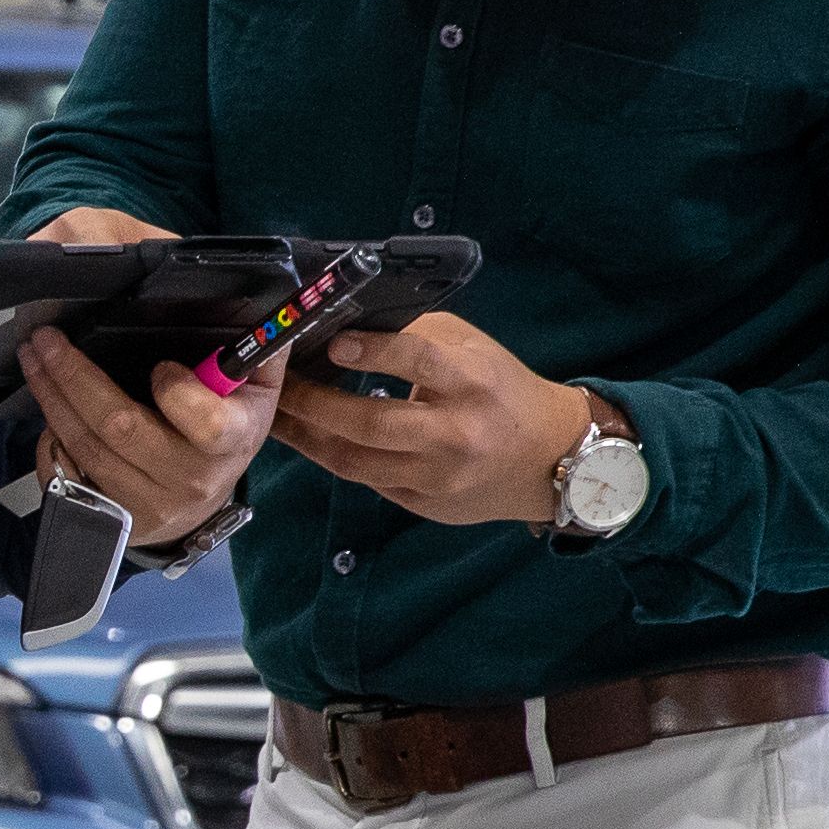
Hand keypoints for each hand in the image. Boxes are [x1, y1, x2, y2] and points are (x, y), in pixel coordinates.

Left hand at [14, 208, 282, 541]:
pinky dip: (50, 442)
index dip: (177, 391)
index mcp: (231, 440)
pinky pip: (67, 477)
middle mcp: (188, 478)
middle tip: (44, 339)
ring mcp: (148, 503)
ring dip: (51, 399)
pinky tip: (47, 408)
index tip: (160, 365)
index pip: (206, 422)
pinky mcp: (115, 518)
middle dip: (73, 376)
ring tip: (33, 360)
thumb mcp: (257, 387)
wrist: (202, 501)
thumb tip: (261, 294)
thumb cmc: (228, 428)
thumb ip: (259, 342)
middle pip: (119, 427)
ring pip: (86, 448)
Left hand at [275, 309, 597, 528]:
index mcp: (475, 382)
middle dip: (314, 404)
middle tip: (279, 386)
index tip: (332, 343)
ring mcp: (440, 477)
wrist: (550, 458)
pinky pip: (368, 481)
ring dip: (308, 438)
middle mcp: (458, 434)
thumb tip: (348, 324)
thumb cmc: (502, 390)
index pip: (418, 361)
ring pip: (357, 462)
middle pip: (372, 424)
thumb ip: (415, 334)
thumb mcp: (471, 348)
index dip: (372, 351)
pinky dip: (334, 458)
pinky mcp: (427, 505)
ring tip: (279, 416)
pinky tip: (310, 440)